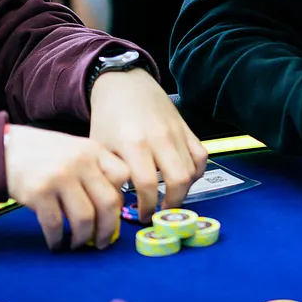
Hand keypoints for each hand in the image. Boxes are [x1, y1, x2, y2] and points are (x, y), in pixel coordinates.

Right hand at [4, 124, 128, 249]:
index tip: (112, 213)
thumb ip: (94, 170)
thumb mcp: (75, 149)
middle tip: (103, 242)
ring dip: (83, 238)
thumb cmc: (44, 153)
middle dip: (108, 229)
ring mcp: (60, 177)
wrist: (4, 148)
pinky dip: (57, 240)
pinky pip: (56, 225)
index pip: (123, 176)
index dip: (121, 198)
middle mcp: (80, 162)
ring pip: (84, 218)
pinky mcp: (39, 193)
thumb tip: (110, 209)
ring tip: (78, 244)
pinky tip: (56, 243)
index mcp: (93, 150)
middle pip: (108, 203)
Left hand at [89, 68, 207, 222]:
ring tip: (170, 199)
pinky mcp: (187, 128)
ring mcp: (176, 132)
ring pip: (192, 171)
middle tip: (160, 213)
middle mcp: (159, 138)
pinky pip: (201, 156)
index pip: (147, 185)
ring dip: (183, 191)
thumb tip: (119, 205)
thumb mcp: (100, 147)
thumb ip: (110, 175)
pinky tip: (184, 178)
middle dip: (170, 204)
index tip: (142, 217)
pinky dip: (197, 172)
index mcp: (133, 143)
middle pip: (177, 180)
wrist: (124, 84)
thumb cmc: (108, 118)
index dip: (147, 207)